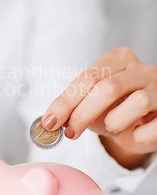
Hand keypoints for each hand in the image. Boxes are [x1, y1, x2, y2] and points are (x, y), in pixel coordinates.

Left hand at [42, 47, 156, 168]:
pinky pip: (154, 127)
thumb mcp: (91, 104)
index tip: (49, 122)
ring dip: (116, 121)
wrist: (143, 126)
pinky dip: (139, 135)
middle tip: (70, 132)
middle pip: (108, 87)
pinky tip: (136, 133)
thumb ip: (73, 106)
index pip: (88, 77)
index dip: (66, 102)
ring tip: (113, 126)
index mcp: (118, 59)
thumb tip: (48, 121)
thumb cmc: (115, 110)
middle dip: (83, 113)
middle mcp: (142, 69)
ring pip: (138, 102)